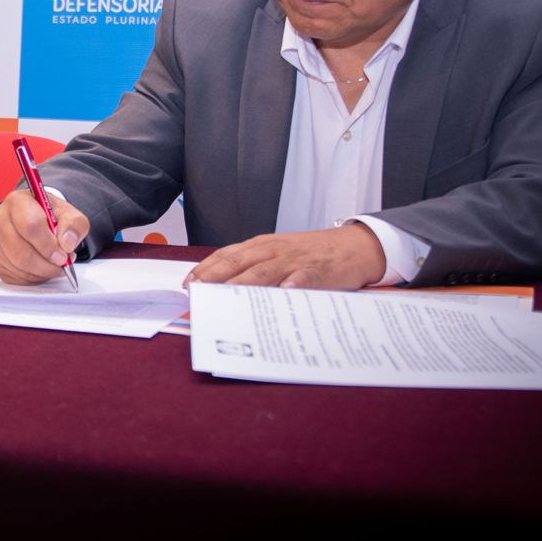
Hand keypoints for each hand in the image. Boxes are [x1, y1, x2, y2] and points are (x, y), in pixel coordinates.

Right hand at [0, 187, 87, 284]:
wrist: (36, 221)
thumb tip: (66, 243)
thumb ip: (74, 225)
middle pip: (21, 252)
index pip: (30, 226)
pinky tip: (39, 268)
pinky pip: (13, 276)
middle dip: (46, 265)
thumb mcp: (70, 215)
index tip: (63, 255)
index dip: (49, 246)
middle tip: (61, 265)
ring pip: (18, 267)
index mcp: (17, 201)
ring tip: (52, 264)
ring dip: (41, 272)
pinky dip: (31, 277)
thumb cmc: (50, 217)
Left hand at [185, 224, 385, 290]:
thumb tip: (222, 288)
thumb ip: (253, 267)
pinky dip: (294, 283)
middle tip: (197, 292)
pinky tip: (284, 291)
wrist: (353, 245)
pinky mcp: (318, 270)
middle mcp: (273, 250)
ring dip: (244, 283)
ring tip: (227, 295)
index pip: (227, 255)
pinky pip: (304, 276)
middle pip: (239, 262)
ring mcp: (295, 259)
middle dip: (215, 277)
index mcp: (261, 246)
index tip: (188, 283)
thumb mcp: (277, 254)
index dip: (206, 268)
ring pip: (265, 270)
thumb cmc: (310, 253)